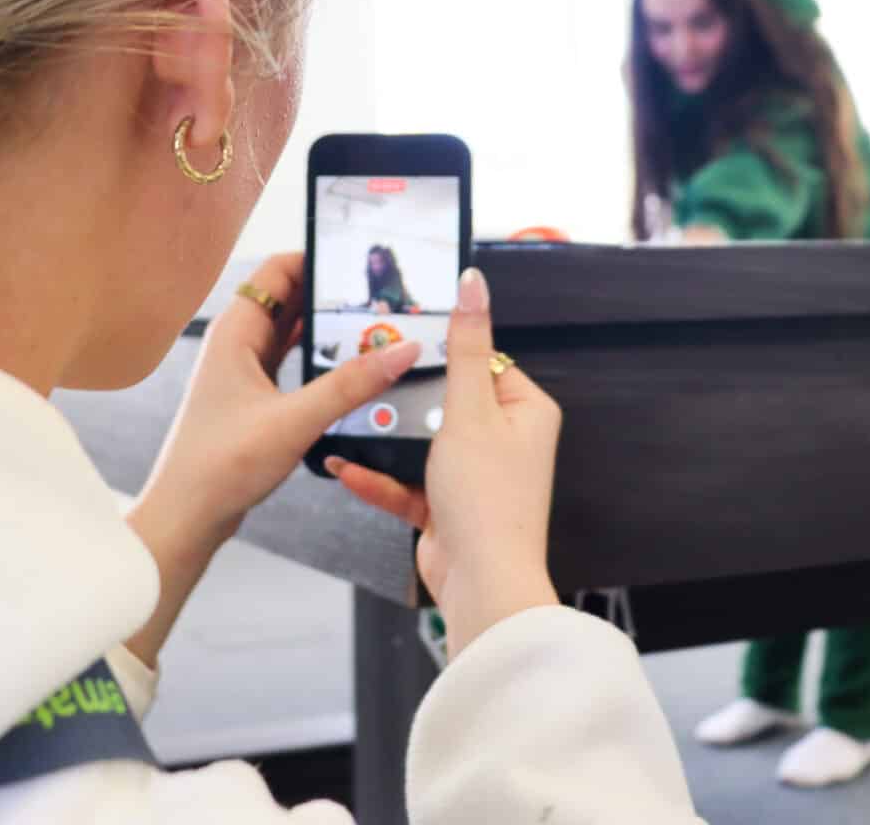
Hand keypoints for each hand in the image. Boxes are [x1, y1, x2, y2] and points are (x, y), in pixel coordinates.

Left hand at [125, 253, 419, 666]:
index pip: (279, 270)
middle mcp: (237, 343)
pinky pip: (291, 362)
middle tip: (378, 297)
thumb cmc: (219, 466)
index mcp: (235, 331)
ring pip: (292, 332)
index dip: (318, 258)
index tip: (361, 263)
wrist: (187, 514)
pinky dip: (318, 359)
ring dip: (326, 330)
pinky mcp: (254, 398)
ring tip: (373, 328)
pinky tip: (349, 368)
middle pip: (289, 298)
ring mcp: (244, 371)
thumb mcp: (294, 421)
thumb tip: (400, 352)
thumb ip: (350, 385)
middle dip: (331, 295)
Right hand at [330, 267, 560, 659]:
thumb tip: (474, 285)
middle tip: (367, 378)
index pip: (484, 360)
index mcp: (525, 410)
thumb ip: (465, 346)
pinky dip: (378, 477)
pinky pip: (407, 483)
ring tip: (346, 420)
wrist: (482, 584)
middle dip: (405, 399)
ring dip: (385, 439)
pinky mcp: (446, 507)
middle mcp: (505, 441)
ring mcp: (474, 476)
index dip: (445, 351)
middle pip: (445, 400)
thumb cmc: (488, 499)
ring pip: (421, 443)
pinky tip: (345, 467)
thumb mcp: (470, 409)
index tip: (403, 337)